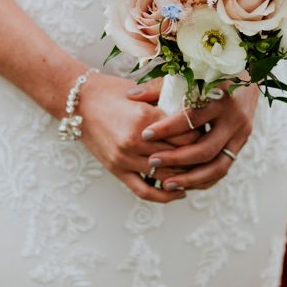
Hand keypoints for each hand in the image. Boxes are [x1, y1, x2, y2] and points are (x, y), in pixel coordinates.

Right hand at [77, 72, 198, 202]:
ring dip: (184, 176)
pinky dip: (163, 195)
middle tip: (207, 153)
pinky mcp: (116, 170)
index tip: (206, 132)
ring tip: (198, 172)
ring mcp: (124, 158)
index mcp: (144, 118)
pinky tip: (178, 192)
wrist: (78, 101)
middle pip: (178, 156)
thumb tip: (191, 113)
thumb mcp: (140, 92)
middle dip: (196, 156)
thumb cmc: (110, 91)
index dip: (199, 135)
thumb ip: (164, 103)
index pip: (185, 135)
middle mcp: (135, 141)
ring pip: (165, 176)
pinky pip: (144, 190)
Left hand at [133, 80, 259, 191]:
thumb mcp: (187, 74)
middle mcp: (234, 118)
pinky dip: (203, 179)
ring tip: (166, 184)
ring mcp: (241, 134)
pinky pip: (223, 169)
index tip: (144, 134)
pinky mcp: (241, 144)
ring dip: (190, 178)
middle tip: (151, 162)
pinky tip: (183, 183)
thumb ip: (160, 86)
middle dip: (176, 159)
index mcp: (220, 96)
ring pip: (217, 166)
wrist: (247, 74)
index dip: (167, 128)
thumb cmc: (209, 72)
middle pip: (205, 148)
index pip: (191, 118)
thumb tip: (132, 95)